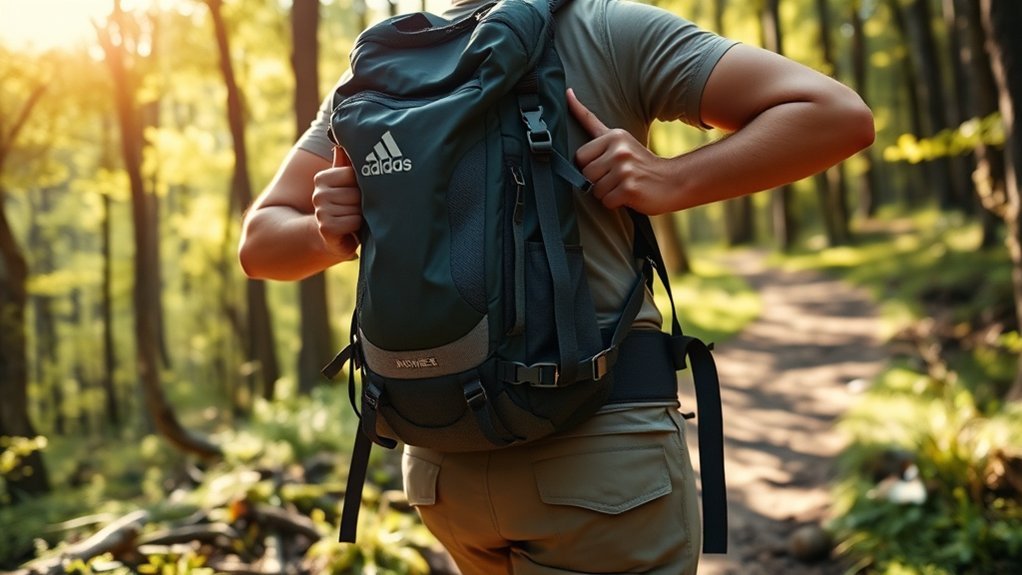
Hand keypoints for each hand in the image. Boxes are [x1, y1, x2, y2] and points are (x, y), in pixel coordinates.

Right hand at [312, 146, 361, 255]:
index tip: (359, 192)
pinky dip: (357, 227)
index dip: (363, 185)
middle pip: (357, 192)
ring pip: (357, 207)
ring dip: (362, 216)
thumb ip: (346, 164)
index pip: (353, 174)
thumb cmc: (346, 207)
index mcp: (323, 178)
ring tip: (355, 219)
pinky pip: (353, 221)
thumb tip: (342, 142)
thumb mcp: (347, 185)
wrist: (332, 237)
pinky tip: (351, 229)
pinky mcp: (326, 227)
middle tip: (359, 209)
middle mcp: (318, 193)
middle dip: (364, 202)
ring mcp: (321, 210)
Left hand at [567, 88, 674, 214]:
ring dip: (607, 193)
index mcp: (614, 136)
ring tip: (624, 185)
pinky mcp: (629, 188)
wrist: (673, 181)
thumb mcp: (619, 138)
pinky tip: (630, 195)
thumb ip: (592, 123)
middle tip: (617, 178)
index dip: (589, 165)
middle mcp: (619, 150)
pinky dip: (615, 203)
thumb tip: (567, 93)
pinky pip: (606, 201)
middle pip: (586, 174)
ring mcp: (624, 169)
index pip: (580, 156)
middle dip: (597, 181)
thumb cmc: (641, 163)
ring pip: (595, 190)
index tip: (606, 164)